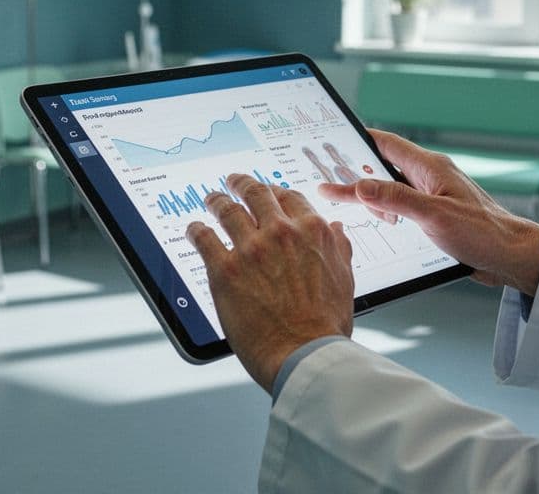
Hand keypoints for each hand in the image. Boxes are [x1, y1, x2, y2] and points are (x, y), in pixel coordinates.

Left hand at [186, 174, 355, 391]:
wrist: (304, 354)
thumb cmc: (326, 326)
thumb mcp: (344, 280)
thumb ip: (338, 249)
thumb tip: (336, 231)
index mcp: (313, 232)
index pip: (289, 197)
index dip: (275, 193)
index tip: (267, 193)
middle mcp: (281, 233)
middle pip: (255, 194)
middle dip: (241, 184)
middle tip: (233, 183)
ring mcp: (251, 249)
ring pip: (226, 210)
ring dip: (216, 201)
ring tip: (211, 201)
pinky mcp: (224, 269)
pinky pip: (203, 238)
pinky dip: (196, 230)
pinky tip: (194, 230)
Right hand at [319, 129, 538, 294]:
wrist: (512, 257)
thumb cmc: (484, 233)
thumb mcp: (434, 215)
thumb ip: (396, 198)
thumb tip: (361, 185)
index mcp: (430, 167)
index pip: (386, 144)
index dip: (359, 140)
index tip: (334, 142)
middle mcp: (430, 177)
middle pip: (385, 166)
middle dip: (360, 174)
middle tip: (334, 181)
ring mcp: (434, 196)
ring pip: (392, 189)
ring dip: (375, 199)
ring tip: (363, 211)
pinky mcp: (437, 215)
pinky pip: (404, 207)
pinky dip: (388, 213)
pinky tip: (384, 224)